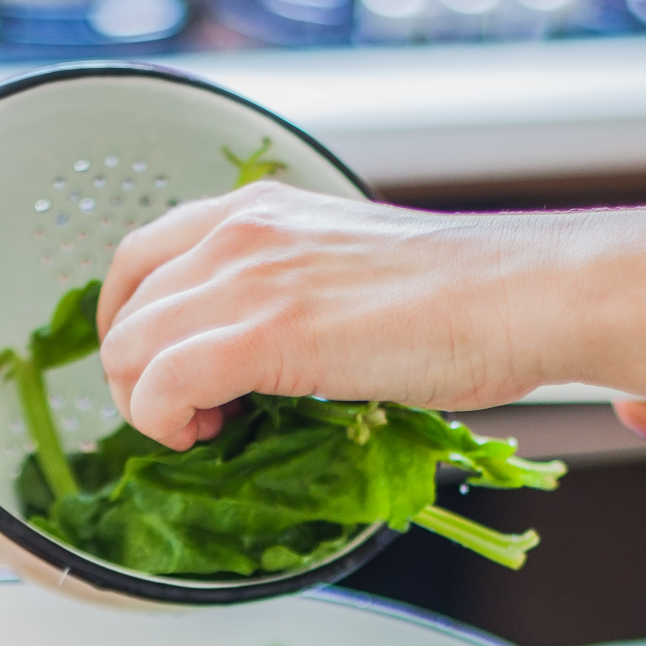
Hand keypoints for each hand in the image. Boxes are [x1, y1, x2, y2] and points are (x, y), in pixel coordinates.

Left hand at [96, 182, 544, 449]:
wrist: (519, 295)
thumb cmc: (462, 298)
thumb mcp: (347, 272)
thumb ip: (289, 293)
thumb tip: (260, 357)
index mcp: (259, 210)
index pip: (140, 258)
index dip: (137, 326)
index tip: (169, 370)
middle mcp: (240, 230)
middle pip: (125, 309)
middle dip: (136, 376)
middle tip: (191, 415)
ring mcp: (248, 277)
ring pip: (129, 348)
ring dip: (147, 405)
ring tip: (207, 430)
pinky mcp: (263, 333)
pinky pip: (160, 385)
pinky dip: (164, 422)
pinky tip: (209, 435)